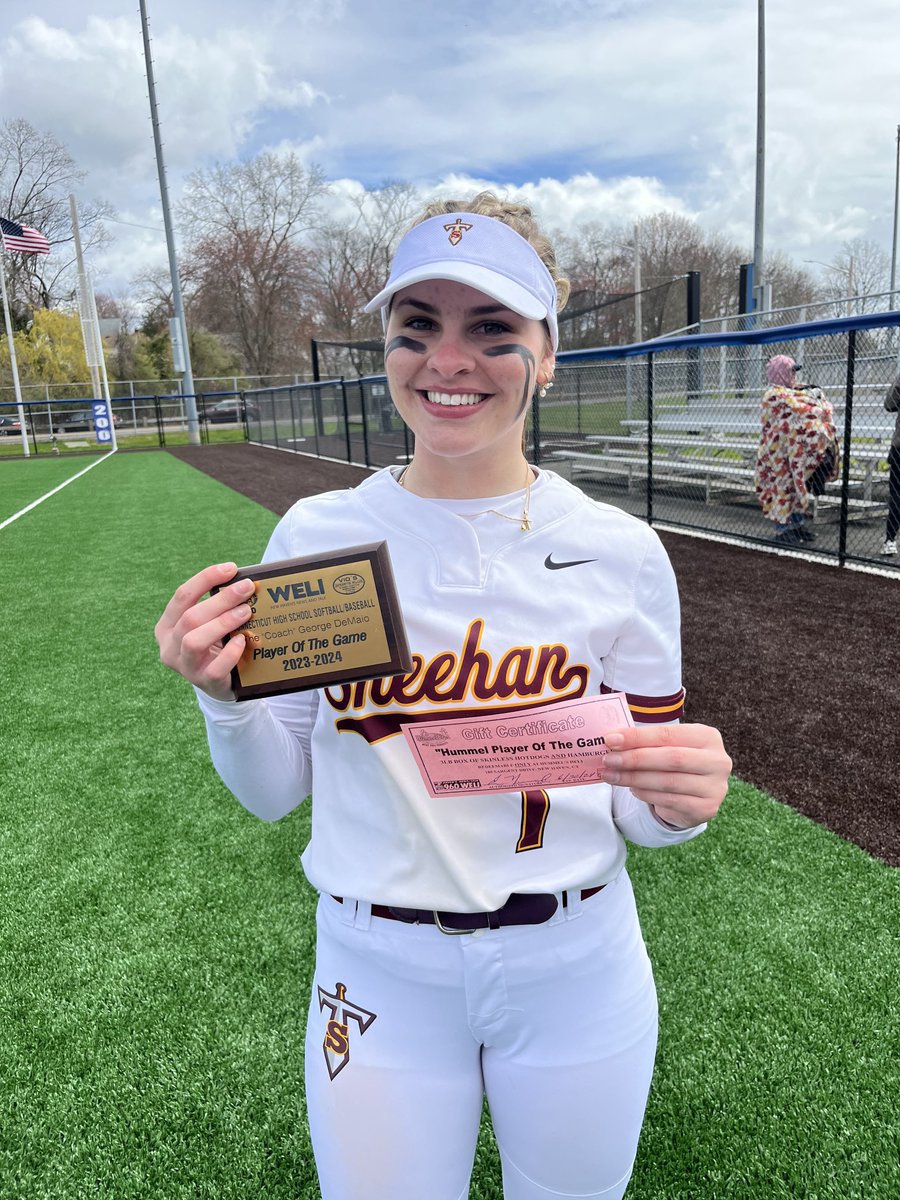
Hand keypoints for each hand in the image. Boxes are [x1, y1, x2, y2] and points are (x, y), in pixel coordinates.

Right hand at [155, 562, 255, 700]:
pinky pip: (214, 668)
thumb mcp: (209, 624)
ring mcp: (185, 666)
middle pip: (190, 617)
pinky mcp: (203, 682)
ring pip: (194, 641)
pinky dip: (230, 652)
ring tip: (245, 612)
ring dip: (222, 623)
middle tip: (246, 588)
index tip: (231, 568)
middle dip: (221, 599)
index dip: (206, 578)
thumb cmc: (216, 645)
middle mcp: (169, 645)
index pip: (182, 596)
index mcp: (167, 625)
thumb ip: (217, 607)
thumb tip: (242, 582)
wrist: (220, 683)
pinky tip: (243, 641)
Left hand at [602, 723, 731, 828]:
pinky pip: (669, 800)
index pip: (668, 734)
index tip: (610, 739)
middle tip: (608, 760)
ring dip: (635, 778)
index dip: (637, 737)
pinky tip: (632, 789)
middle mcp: (717, 761)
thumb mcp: (667, 746)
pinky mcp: (706, 808)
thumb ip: (646, 741)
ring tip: (613, 775)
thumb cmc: (676, 761)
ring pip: (668, 782)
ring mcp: (715, 787)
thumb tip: (612, 740)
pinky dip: (646, 794)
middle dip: (634, 759)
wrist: (695, 793)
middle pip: (670, 758)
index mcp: (708, 737)